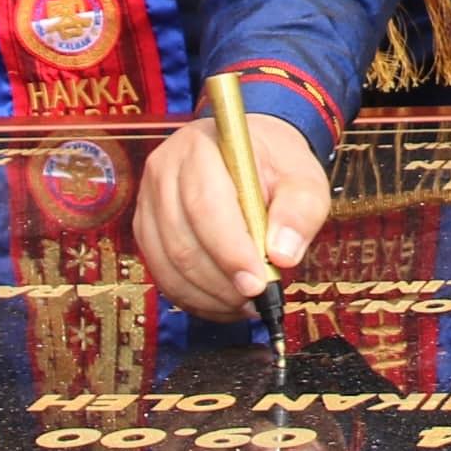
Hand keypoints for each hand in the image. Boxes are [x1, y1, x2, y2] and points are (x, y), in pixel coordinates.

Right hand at [133, 109, 331, 318]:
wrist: (247, 153)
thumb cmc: (273, 163)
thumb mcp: (303, 177)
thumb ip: (300, 211)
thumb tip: (282, 254)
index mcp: (201, 147)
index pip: (206, 206)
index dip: (230, 252)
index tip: (258, 283)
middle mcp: (165, 171)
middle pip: (183, 241)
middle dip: (222, 281)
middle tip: (256, 298)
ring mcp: (150, 202)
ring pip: (169, 264)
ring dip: (208, 295)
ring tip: (245, 303)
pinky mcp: (147, 229)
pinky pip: (162, 274)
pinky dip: (194, 298)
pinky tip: (223, 302)